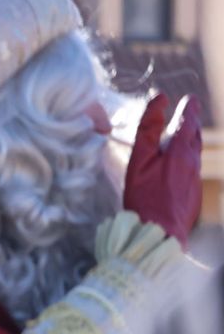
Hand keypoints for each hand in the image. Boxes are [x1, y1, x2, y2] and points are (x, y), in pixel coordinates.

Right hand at [122, 92, 202, 247]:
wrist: (159, 234)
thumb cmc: (144, 197)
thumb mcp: (139, 160)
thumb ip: (148, 129)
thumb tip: (160, 99)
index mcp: (180, 152)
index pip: (187, 123)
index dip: (188, 109)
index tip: (189, 99)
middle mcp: (193, 164)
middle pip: (194, 138)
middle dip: (191, 124)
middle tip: (189, 113)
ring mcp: (195, 181)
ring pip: (194, 155)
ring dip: (189, 143)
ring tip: (182, 136)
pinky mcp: (193, 196)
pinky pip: (191, 172)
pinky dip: (185, 162)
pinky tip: (175, 168)